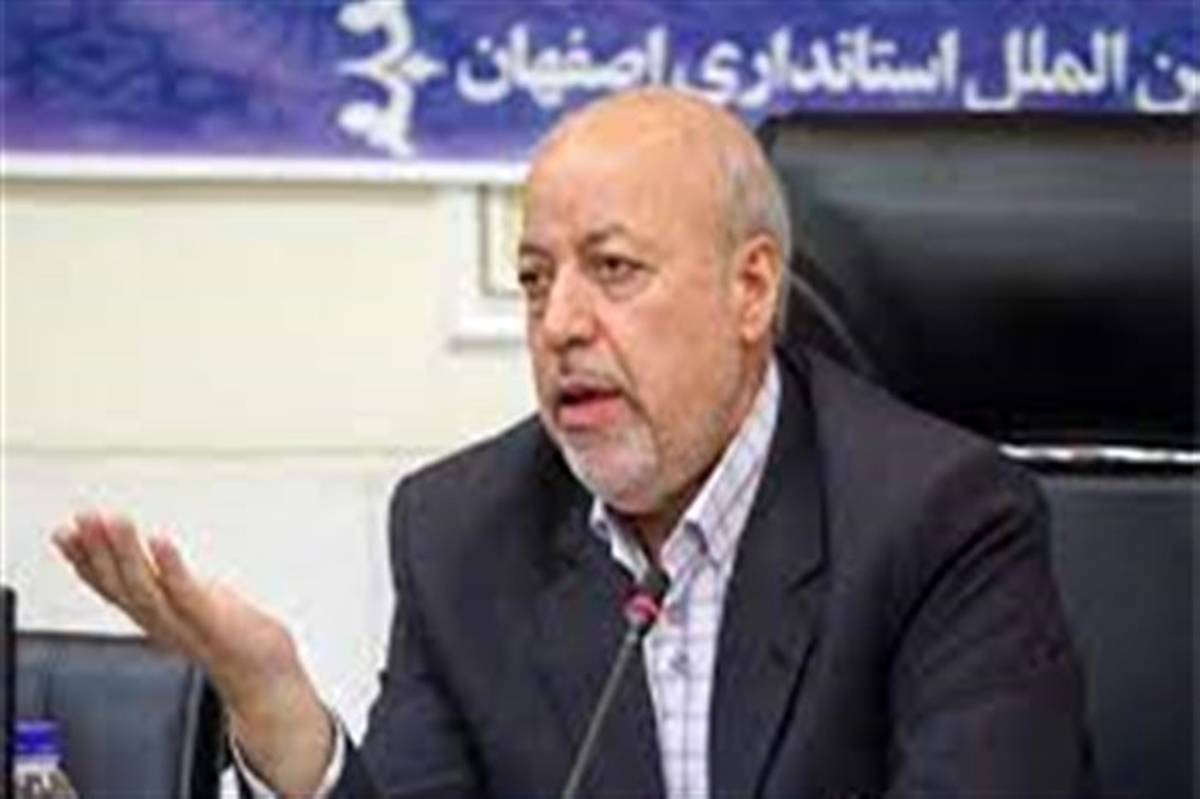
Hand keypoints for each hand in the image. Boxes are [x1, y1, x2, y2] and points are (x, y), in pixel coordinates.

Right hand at [53, 511, 332, 797]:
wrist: (265, 676)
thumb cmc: (233, 637)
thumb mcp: (190, 602)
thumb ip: (170, 583)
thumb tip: (157, 556)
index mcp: (154, 616)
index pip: (109, 587)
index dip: (84, 561)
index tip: (65, 533)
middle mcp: (162, 622)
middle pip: (119, 586)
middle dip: (96, 552)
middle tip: (82, 519)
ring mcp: (185, 623)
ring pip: (144, 588)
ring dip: (126, 553)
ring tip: (114, 522)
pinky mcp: (212, 621)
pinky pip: (185, 593)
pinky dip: (170, 566)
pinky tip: (159, 541)